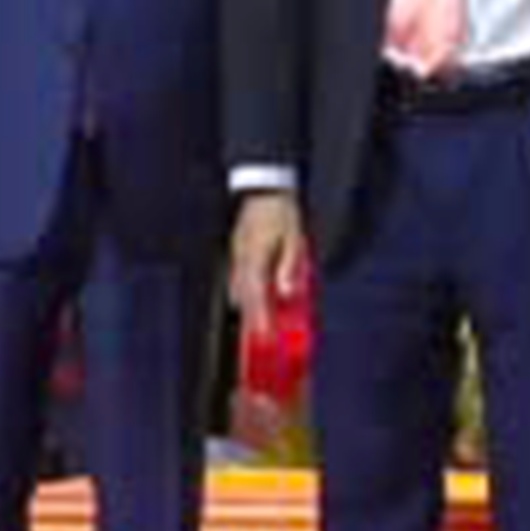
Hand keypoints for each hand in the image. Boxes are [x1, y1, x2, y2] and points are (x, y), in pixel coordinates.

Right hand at [226, 192, 308, 329]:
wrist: (264, 191)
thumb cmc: (281, 213)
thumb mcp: (293, 237)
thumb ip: (288, 265)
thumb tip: (285, 291)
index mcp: (254, 259)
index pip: (255, 296)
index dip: (260, 318)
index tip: (264, 336)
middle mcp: (241, 262)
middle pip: (244, 299)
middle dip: (253, 320)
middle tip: (262, 339)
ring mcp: (237, 258)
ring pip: (238, 291)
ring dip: (248, 309)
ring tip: (258, 328)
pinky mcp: (238, 255)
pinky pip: (238, 282)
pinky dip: (245, 295)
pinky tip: (252, 303)